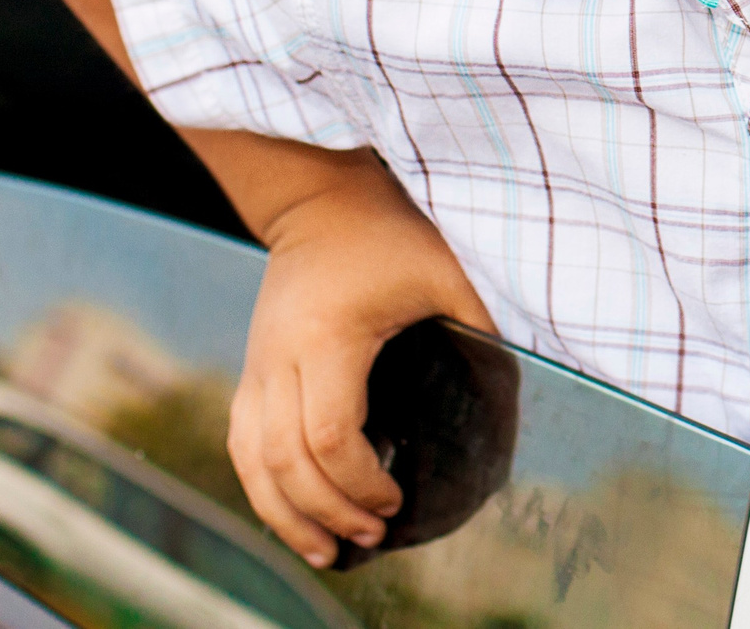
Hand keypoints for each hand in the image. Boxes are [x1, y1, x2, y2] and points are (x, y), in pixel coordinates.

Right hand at [223, 152, 494, 566]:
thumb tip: (508, 393)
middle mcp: (279, 358)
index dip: (361, 481)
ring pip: (252, 462)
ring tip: (327, 550)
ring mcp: (257, 365)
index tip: (398, 497)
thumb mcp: (448, 270)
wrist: (321, 199)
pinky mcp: (251, 369)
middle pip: (287, 462)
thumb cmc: (393, 233)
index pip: (331, 435)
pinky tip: (291, 514)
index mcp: (329, 338)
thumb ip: (479, 327)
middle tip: (374, 533)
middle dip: (329, 510)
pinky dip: (263, 486)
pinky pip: (242, 444)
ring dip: (286, 513)